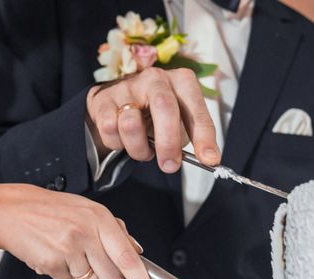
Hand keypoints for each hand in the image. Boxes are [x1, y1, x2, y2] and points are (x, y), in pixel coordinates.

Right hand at [0, 183, 163, 278]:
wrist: (9, 211)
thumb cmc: (48, 209)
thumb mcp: (87, 209)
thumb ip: (115, 230)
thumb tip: (137, 251)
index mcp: (100, 218)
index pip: (130, 259)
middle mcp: (87, 234)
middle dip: (107, 276)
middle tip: (91, 259)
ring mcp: (69, 250)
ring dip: (86, 277)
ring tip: (71, 255)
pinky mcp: (52, 264)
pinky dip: (64, 274)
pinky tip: (55, 255)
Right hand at [86, 67, 220, 172]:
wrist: (119, 102)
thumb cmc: (156, 115)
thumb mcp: (179, 122)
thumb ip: (192, 138)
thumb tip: (208, 159)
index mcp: (181, 82)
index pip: (196, 111)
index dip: (204, 137)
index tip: (210, 160)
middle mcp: (155, 78)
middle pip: (164, 108)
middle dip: (168, 143)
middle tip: (169, 166)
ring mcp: (127, 86)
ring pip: (131, 124)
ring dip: (138, 149)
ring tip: (143, 150)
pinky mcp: (104, 99)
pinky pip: (109, 130)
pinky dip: (117, 144)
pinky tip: (123, 140)